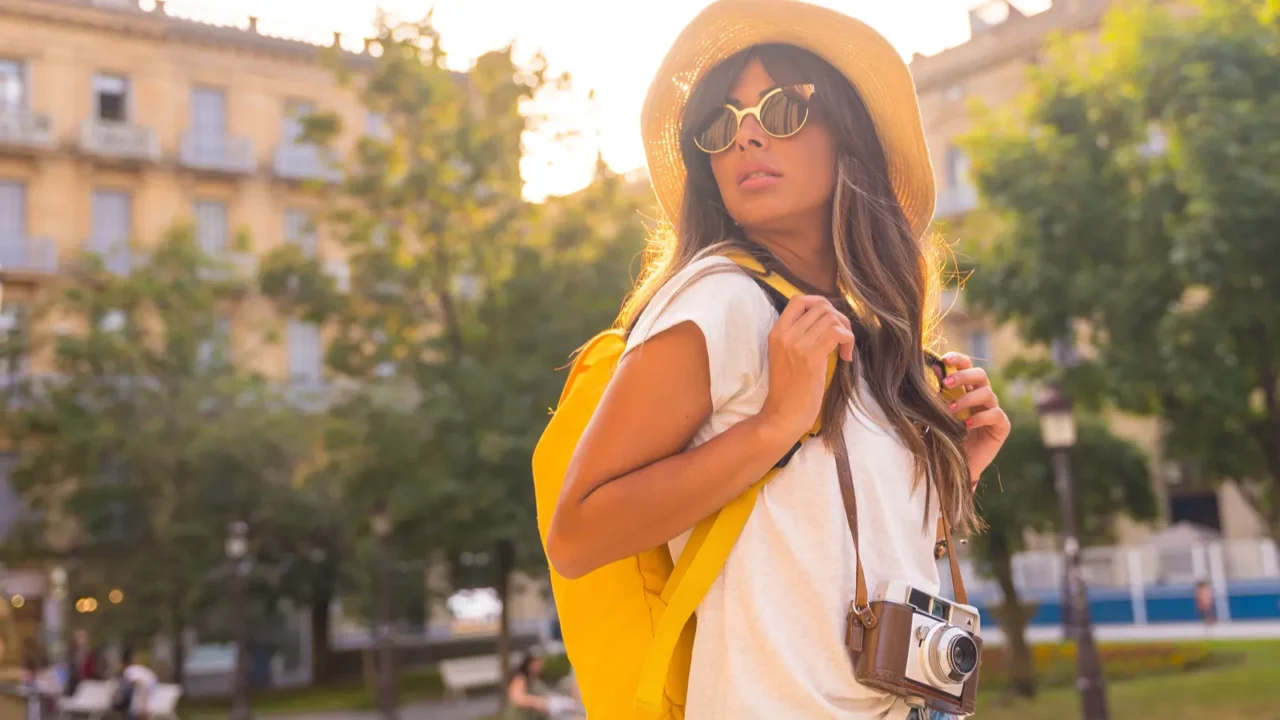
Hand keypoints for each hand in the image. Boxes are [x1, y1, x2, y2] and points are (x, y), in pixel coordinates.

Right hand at [758, 296, 855, 441]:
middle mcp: (786, 334)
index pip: (798, 300)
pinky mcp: (811, 357)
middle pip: (821, 307)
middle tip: (842, 339)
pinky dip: (848, 341)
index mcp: (777, 333)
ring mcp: (797, 345)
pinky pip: (838, 333)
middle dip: (839, 318)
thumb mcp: (786, 356)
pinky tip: (846, 357)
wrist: (783, 415)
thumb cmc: (789, 390)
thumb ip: (799, 337)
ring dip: (845, 331)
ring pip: (831, 318)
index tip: (829, 320)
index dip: (819, 303)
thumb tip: (827, 322)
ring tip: (844, 349)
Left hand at [940, 352, 1009, 487]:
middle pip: (981, 375)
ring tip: (950, 409)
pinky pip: (996, 414)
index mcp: (966, 389)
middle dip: (963, 376)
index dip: (959, 360)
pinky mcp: (1001, 426)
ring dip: (967, 399)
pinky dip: (980, 418)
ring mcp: (993, 410)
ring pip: (987, 393)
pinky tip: (966, 425)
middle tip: (945, 384)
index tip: (945, 359)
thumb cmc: (943, 437)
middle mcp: (982, 396)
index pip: (967, 367)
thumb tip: (935, 369)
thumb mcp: (935, 415)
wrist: (955, 466)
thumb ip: (936, 394)